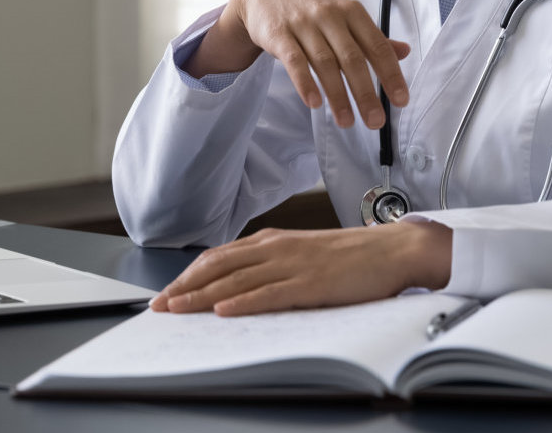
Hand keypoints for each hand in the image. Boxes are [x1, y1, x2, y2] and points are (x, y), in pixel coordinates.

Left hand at [150, 221, 453, 316]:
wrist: (392, 250)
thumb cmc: (352, 256)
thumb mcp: (304, 253)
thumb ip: (273, 263)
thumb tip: (241, 283)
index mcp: (273, 240)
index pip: (219, 257)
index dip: (189, 275)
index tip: (168, 292)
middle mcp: (276, 248)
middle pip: (218, 267)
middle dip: (185, 287)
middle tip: (159, 305)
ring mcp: (292, 265)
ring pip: (236, 281)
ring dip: (202, 297)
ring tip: (177, 309)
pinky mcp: (310, 284)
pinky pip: (269, 294)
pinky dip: (242, 302)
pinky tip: (224, 310)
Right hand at [188, 0, 410, 129]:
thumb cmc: (313, 5)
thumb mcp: (345, 13)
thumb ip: (372, 36)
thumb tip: (405, 52)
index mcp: (352, 11)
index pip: (377, 46)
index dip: (391, 74)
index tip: (400, 101)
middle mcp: (330, 16)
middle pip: (352, 58)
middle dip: (366, 93)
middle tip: (376, 122)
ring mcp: (303, 24)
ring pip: (325, 63)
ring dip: (337, 96)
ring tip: (347, 122)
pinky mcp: (278, 33)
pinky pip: (293, 61)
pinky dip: (305, 83)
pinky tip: (315, 103)